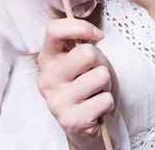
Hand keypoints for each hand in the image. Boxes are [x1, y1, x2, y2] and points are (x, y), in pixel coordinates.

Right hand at [37, 18, 118, 149]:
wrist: (87, 127)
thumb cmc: (88, 85)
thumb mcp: (83, 60)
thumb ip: (81, 44)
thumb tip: (94, 35)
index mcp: (47, 59)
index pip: (54, 29)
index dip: (81, 27)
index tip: (98, 36)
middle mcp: (47, 79)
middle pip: (86, 52)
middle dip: (100, 62)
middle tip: (94, 75)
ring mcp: (56, 101)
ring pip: (101, 75)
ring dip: (105, 85)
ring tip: (95, 93)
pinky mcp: (71, 121)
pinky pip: (106, 99)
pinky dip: (108, 103)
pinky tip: (96, 109)